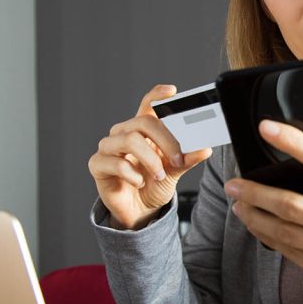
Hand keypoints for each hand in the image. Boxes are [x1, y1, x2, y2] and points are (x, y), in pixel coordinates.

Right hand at [88, 84, 211, 229]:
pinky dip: (133, 174)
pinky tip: (140, 182)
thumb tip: (204, 149)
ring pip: (130, 139)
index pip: (148, 104)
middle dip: (165, 140)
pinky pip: (115, 162)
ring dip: (150, 159)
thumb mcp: (174, 171)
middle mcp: (124, 133)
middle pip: (144, 122)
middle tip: (178, 159)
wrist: (140, 211)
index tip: (172, 92)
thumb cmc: (154, 185)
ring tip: (160, 175)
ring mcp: (109, 147)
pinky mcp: (98, 164)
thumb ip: (186, 159)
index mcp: (143, 129)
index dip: (157, 95)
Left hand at [225, 120, 302, 290]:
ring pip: (285, 232)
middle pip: (292, 205)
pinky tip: (256, 224)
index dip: (293, 142)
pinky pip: (289, 252)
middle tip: (233, 184)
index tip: (266, 129)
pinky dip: (267, 236)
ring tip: (239, 204)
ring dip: (255, 216)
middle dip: (255, 193)